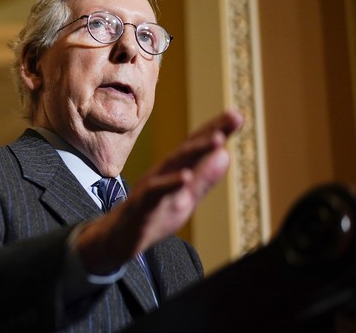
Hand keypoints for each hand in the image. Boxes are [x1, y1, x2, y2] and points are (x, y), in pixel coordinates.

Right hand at [76, 109, 243, 274]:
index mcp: (176, 170)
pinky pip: (156, 191)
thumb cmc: (153, 216)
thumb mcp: (186, 199)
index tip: (238, 116)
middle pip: (189, 148)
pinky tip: (186, 176)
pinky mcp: (143, 204)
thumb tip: (226, 153)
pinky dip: (171, 183)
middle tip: (235, 116)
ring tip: (217, 139)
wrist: (118, 239)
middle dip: (211, 131)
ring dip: (196, 150)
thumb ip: (204, 179)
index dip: (217, 130)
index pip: (198, 147)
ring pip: (174, 164)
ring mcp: (152, 186)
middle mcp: (164, 172)